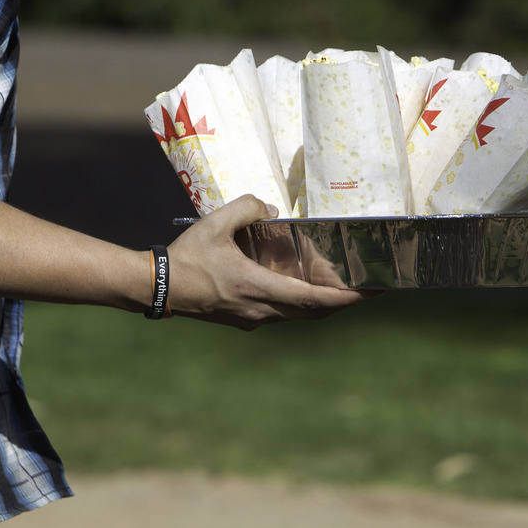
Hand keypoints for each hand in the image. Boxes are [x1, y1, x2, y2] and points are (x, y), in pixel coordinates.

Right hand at [166, 195, 372, 329]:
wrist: (159, 287)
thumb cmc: (187, 257)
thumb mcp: (216, 223)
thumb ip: (247, 207)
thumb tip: (270, 210)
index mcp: (258, 288)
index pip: (312, 299)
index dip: (345, 298)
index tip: (368, 293)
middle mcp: (261, 309)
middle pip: (313, 312)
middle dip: (343, 302)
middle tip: (368, 289)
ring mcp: (253, 318)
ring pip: (299, 315)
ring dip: (322, 304)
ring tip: (343, 288)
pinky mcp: (245, 320)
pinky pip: (284, 314)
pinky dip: (302, 304)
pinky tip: (306, 289)